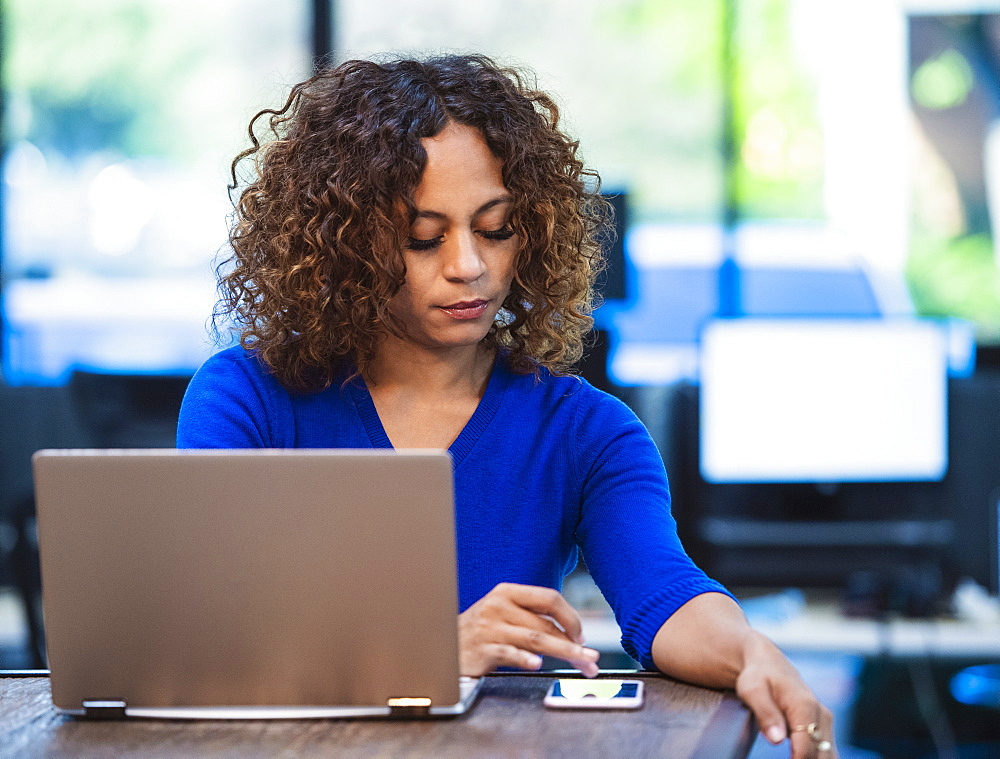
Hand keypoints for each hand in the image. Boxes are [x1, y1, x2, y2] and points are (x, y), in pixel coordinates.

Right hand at [458, 582, 600, 677]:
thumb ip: (532, 617)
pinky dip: (525, 659)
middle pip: (545, 624)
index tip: (582, 636)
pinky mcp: (482, 649)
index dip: (570, 617)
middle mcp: (498, 606)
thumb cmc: (482, 631)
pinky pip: (509, 653)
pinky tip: (538, 665)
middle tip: (590, 659)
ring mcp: (489, 627)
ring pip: (535, 639)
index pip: (549, 598)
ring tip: (581, 663)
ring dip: (563, 652)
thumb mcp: (504, 613)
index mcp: (507, 592)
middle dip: (573, 644)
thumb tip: (572, 636)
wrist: (445, 645)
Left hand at [735, 632, 835, 758]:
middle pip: (823, 756)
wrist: (768, 664)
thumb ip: (765, 713)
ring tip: (793, 756)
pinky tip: (799, 757)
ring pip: (829, 755)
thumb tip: (776, 739)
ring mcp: (825, 723)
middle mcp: (821, 716)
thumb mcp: (752, 690)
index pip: (807, 749)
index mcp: (805, 707)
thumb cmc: (758, 676)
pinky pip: (826, 752)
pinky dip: (816, 758)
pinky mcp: (823, 729)